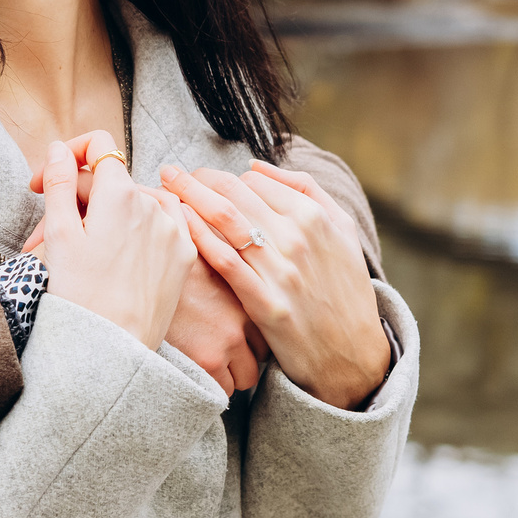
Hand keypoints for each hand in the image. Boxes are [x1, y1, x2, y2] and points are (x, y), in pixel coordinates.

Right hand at [36, 139, 194, 349]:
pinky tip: (120, 249)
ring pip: (136, 204)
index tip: (46, 181)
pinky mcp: (184, 256)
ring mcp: (174, 230)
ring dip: (108, 214)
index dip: (68, 155)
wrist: (113, 349)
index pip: (98, 147)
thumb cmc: (80, 295)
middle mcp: (153, 205)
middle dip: (78, 198)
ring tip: (82, 247)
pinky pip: (164, 225)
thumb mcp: (59, 234)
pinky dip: (141, 228)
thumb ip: (61, 181)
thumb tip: (59, 147)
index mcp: (120, 194)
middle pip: (112, 182)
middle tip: (43, 233)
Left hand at [161, 159, 390, 408]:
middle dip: (196, 177)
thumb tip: (255, 165)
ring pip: (224, 219)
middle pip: (233, 192)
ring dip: (189, 196)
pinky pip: (224, 260)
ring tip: (166, 185)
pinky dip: (198, 235)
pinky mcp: (265, 303)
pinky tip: (178, 223)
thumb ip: (305, 188)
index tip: (205, 181)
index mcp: (314, 215)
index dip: (224, 177)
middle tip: (172, 173)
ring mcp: (281, 271)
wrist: (351, 352)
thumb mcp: (343, 229)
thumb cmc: (344, 287)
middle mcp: (297, 238)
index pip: (254, 180)